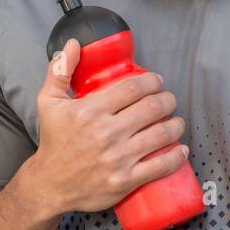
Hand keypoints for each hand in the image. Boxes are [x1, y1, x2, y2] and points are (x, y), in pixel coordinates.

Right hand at [29, 38, 188, 214]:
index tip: (157, 82)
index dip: (153, 81)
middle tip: (168, 100)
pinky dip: (176, 156)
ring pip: (161, 135)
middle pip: (152, 108)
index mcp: (90, 111)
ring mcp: (117, 158)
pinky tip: (181, 149)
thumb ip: (59, 71)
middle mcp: (106, 133)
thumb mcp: (48, 103)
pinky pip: (160, 166)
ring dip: (176, 125)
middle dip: (168, 100)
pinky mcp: (125, 180)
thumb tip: (72, 44)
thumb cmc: (53, 142)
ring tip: (176, 121)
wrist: (49, 185)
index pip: (134, 88)